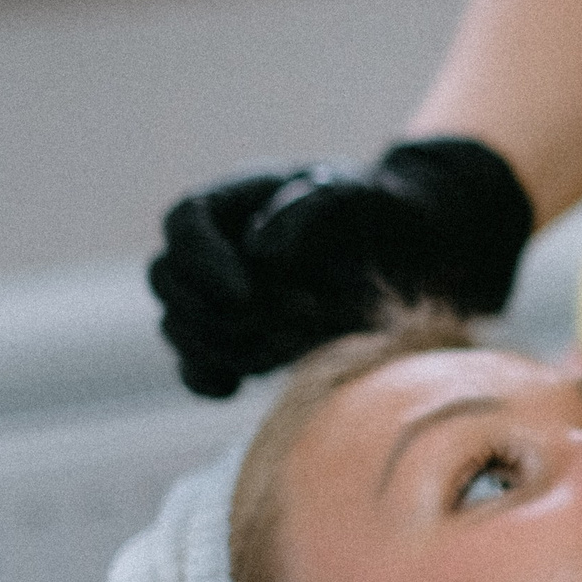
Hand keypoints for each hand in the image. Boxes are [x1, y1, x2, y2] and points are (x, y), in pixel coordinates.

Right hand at [149, 138, 533, 397]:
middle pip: (169, 278)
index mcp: (240, 200)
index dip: (201, 258)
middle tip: (287, 318)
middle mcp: (219, 247)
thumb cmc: (386, 212)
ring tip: (294, 340)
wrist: (412, 255)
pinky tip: (235, 386)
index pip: (184, 220)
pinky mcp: (237, 341)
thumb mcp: (363, 194)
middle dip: (216, 308)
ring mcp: (222, 296)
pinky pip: (195, 368)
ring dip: (225, 344)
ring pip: (179, 326)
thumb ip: (315, 207)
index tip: (244, 293)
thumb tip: (261, 252)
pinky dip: (206, 379)